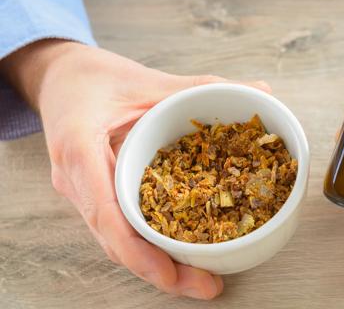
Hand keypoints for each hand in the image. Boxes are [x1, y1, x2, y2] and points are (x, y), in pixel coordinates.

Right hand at [0, 40, 269, 297]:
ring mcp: (83, 192)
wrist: (59, 80)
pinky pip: (120, 227)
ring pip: (116, 242)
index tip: (172, 273)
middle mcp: (77, 179)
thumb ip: (203, 88)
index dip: (138, 249)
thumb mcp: (149, 79)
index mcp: (80, 148)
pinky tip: (180, 254)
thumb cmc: (95, 78)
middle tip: (207, 286)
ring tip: (202, 280)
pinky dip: (149, 246)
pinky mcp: (95, 195)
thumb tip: (263, 91)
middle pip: (114, 240)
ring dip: (156, 265)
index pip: (105, 210)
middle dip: (159, 271)